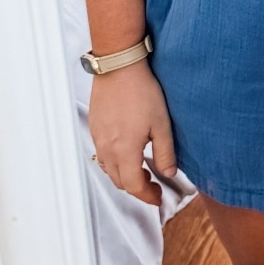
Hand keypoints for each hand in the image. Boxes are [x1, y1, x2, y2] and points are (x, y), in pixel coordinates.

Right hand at [87, 60, 176, 206]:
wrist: (118, 66)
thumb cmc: (141, 91)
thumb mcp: (162, 124)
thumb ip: (165, 152)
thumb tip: (169, 172)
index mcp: (125, 150)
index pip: (133, 186)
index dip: (147, 196)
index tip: (158, 198)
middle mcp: (107, 148)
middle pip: (119, 181)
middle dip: (137, 188)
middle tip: (153, 185)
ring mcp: (98, 137)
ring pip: (108, 169)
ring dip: (125, 176)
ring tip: (142, 170)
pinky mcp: (94, 127)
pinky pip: (102, 154)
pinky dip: (115, 162)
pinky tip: (127, 153)